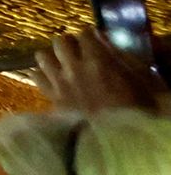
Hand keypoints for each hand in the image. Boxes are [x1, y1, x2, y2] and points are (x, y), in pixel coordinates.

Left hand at [34, 29, 170, 116]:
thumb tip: (103, 39)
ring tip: (62, 64)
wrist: (120, 140)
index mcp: (98, 60)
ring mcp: (60, 84)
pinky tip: (51, 78)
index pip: (84, 33)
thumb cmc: (138, 108)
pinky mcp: (52, 99)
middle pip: (59, 41)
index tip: (94, 41)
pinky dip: (41, 74)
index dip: (89, 35)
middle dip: (69, 43)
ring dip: (52, 57)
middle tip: (78, 52)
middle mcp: (74, 68)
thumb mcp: (139, 78)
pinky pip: (35, 77)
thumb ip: (119, 56)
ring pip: (42, 55)